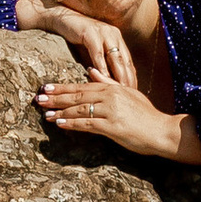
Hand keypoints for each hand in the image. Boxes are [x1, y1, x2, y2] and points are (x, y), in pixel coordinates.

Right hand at [16, 0, 137, 87]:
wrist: (61, 19)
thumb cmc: (78, 40)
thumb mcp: (94, 54)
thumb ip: (104, 67)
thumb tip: (111, 90)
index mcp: (118, 40)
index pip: (129, 64)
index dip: (132, 81)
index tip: (133, 96)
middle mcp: (114, 35)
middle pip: (125, 63)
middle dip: (127, 82)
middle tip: (128, 98)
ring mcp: (104, 32)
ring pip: (115, 58)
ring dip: (116, 77)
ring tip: (118, 92)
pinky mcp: (91, 32)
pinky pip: (98, 53)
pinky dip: (101, 66)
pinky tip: (100, 78)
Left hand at [36, 78, 199, 163]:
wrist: (162, 131)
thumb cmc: (146, 115)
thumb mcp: (128, 93)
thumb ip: (108, 82)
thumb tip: (90, 71)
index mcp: (112, 87)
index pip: (82, 85)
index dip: (63, 87)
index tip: (47, 88)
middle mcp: (110, 96)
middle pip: (77, 95)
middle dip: (56, 97)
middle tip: (39, 98)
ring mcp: (111, 110)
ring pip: (80, 109)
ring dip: (60, 111)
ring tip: (45, 113)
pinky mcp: (112, 126)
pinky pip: (87, 123)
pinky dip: (72, 123)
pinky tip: (60, 124)